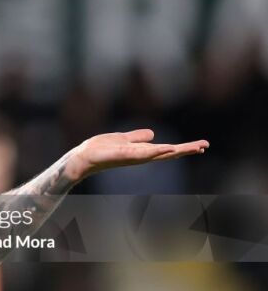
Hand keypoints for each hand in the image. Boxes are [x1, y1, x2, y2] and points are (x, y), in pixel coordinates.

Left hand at [66, 129, 208, 181]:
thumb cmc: (101, 149)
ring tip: (195, 146)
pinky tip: (167, 148)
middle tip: (206, 145)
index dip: (183, 148)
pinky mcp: (124, 154)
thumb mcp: (123, 139)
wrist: (84, 157)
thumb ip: (137, 138)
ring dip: (177, 150)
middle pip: (168, 152)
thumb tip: (153, 134)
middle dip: (187, 149)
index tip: (201, 145)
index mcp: (142, 152)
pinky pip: (142, 153)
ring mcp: (134, 157)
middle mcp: (141, 156)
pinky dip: (155, 151)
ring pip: (160, 153)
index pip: (167, 149)